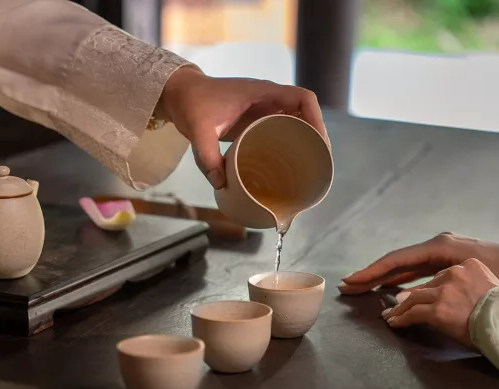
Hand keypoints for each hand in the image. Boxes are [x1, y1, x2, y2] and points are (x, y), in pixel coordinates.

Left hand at [157, 67, 328, 188]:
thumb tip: (222, 185)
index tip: (319, 143)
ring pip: (295, 122)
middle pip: (305, 114)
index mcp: (262, 92)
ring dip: (304, 141)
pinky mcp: (255, 120)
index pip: (303, 98)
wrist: (180, 95)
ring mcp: (263, 109)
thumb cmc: (191, 104)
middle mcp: (268, 98)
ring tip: (308, 167)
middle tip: (317, 164)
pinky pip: (281, 129)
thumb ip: (206, 156)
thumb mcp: (198, 130)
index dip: (317, 119)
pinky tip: (287, 164)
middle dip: (315, 136)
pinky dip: (289, 144)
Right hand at [338, 232, 498, 294]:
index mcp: (438, 247)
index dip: (371, 271)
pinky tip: (388, 288)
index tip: (351, 280)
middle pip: (395, 262)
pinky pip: (415, 271)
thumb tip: (405, 297)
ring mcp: (441, 252)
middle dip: (370, 274)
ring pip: (404, 266)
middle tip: (346, 286)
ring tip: (360, 288)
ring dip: (382, 277)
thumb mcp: (465, 278)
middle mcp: (436, 246)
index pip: (396, 260)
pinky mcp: (446, 261)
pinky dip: (399, 279)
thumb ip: (433, 285)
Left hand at [381, 258, 498, 346]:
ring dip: (399, 309)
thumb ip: (465, 288)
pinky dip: (400, 319)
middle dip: (407, 298)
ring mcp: (444, 291)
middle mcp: (455, 273)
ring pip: (413, 298)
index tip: (414, 294)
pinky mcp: (437, 308)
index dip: (426, 288)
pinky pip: (412, 313)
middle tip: (395, 307)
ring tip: (391, 317)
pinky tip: (394, 323)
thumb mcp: (486, 289)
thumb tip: (446, 300)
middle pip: (425, 286)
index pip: (439, 276)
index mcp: (469, 266)